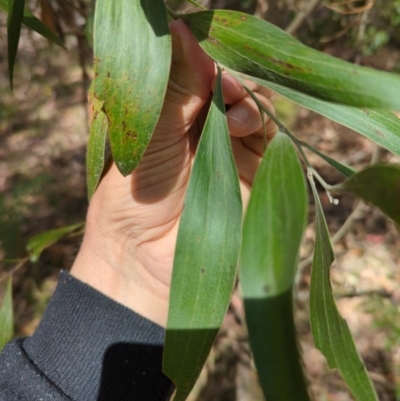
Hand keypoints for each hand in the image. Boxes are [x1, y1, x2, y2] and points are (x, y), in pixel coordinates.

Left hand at [71, 20, 276, 326]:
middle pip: (233, 93)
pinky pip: (272, 146)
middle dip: (231, 83)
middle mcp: (207, 134)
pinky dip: (264, 129)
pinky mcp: (256, 180)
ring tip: (233, 111)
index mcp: (177, 120)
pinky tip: (246, 126)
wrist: (143, 262)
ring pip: (256, 115)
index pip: (201, 78)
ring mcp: (235, 156)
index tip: (206, 53)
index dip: (208, 63)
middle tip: (223, 84)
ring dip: (249, 105)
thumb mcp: (151, 137)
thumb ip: (173, 90)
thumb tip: (181, 30)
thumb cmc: (133, 198)